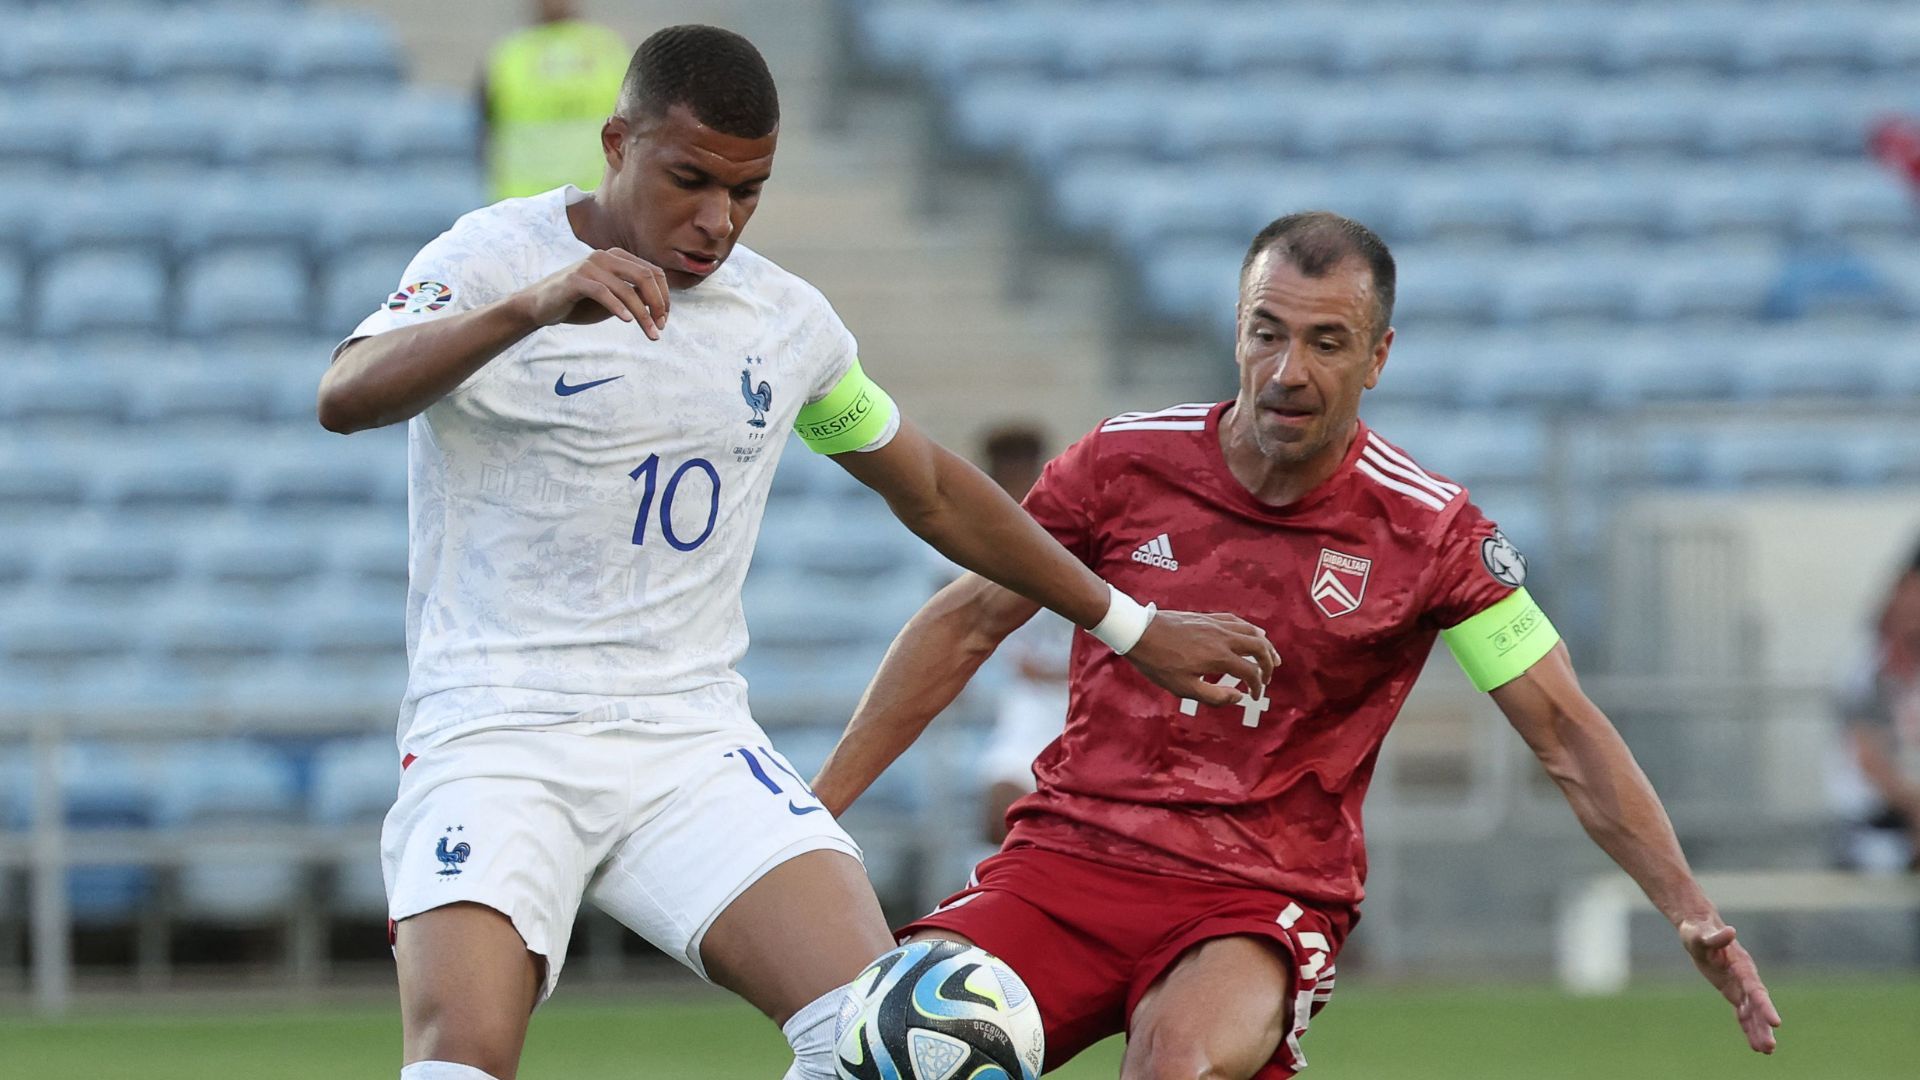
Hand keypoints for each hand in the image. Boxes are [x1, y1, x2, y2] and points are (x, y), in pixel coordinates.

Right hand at [517, 248, 670, 338]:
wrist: (541, 306)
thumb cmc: (580, 303)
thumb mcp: (613, 300)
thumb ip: (634, 297)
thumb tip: (661, 307)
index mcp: (618, 257)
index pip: (653, 273)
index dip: (664, 297)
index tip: (664, 320)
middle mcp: (605, 256)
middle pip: (645, 277)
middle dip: (658, 304)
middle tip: (661, 327)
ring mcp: (590, 265)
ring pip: (626, 288)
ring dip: (642, 314)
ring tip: (650, 332)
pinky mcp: (575, 279)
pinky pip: (604, 292)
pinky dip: (618, 308)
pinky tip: (627, 321)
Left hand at [1124, 609, 1278, 705]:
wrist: (1139, 633)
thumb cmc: (1159, 664)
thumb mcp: (1184, 689)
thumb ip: (1215, 697)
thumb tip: (1239, 697)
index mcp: (1219, 657)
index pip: (1251, 672)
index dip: (1258, 686)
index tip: (1254, 696)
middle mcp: (1222, 638)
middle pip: (1259, 647)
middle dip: (1269, 663)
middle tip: (1269, 676)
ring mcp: (1215, 624)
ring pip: (1251, 631)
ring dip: (1264, 644)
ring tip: (1270, 655)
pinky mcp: (1206, 617)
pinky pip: (1236, 620)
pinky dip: (1249, 629)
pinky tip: (1250, 634)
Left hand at [1678, 918, 1780, 1052]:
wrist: (1699, 929)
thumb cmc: (1698, 931)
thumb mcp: (1700, 934)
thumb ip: (1716, 937)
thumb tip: (1730, 931)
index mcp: (1741, 966)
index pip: (1755, 989)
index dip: (1765, 1006)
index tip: (1776, 1023)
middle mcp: (1745, 978)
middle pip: (1757, 1005)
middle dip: (1763, 1025)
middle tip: (1770, 1047)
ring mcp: (1740, 986)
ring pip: (1752, 1012)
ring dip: (1759, 1031)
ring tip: (1767, 1051)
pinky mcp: (1732, 991)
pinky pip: (1742, 1012)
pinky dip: (1748, 1027)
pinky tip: (1755, 1045)